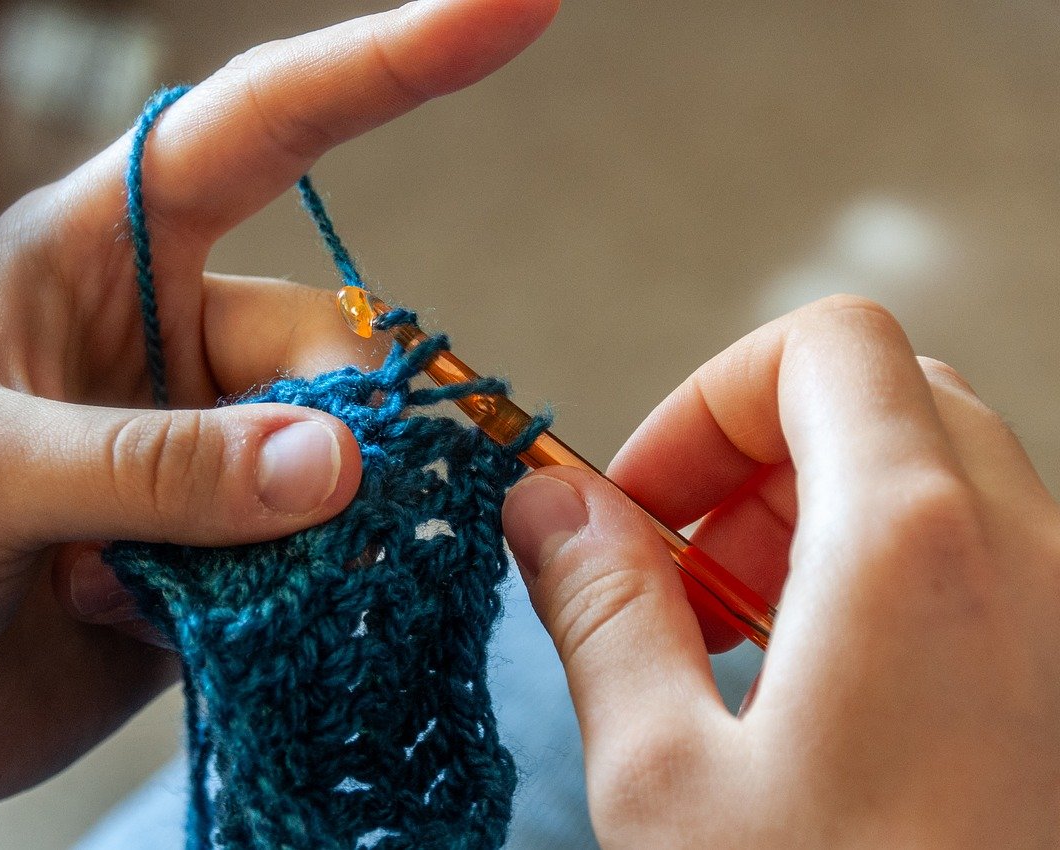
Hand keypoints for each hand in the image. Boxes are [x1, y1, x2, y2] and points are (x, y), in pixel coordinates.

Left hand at [0, 1, 558, 845]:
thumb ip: (159, 465)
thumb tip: (338, 463)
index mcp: (90, 257)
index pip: (257, 129)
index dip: (388, 64)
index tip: (515, 4)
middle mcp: (162, 339)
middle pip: (319, 336)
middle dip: (329, 425)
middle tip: (289, 516)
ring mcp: (204, 447)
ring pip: (335, 455)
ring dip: (300, 534)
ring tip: (190, 595)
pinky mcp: (230, 550)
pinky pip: (317, 552)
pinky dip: (290, 595)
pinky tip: (184, 629)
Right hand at [502, 295, 1059, 846]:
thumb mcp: (664, 777)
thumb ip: (597, 609)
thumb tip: (543, 507)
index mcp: (910, 545)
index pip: (822, 344)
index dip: (709, 398)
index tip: (644, 503)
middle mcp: (1023, 554)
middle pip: (880, 397)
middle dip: (756, 460)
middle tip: (685, 577)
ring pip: (935, 473)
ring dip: (816, 520)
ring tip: (741, 647)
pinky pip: (979, 558)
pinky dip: (881, 577)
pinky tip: (819, 698)